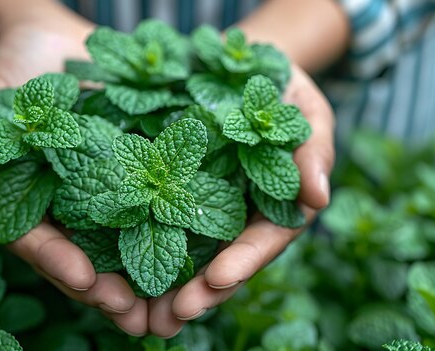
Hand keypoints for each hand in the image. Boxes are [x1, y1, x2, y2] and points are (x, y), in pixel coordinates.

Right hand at [0, 24, 146, 335]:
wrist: (53, 41)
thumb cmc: (12, 68)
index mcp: (23, 200)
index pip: (36, 240)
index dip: (58, 262)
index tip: (86, 281)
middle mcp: (62, 206)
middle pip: (81, 256)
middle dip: (106, 289)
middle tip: (136, 316)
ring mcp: (97, 193)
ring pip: (118, 244)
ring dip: (142, 277)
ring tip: (170, 307)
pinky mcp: (130, 174)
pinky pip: (149, 206)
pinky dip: (168, 231)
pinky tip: (196, 254)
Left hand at [145, 64, 334, 336]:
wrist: (239, 67)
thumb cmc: (281, 89)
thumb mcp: (305, 111)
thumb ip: (313, 150)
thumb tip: (318, 196)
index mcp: (276, 204)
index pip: (264, 240)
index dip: (244, 261)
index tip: (218, 279)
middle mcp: (240, 214)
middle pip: (224, 260)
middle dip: (202, 291)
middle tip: (173, 316)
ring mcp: (206, 206)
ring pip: (189, 253)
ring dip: (169, 285)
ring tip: (141, 315)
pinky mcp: (174, 192)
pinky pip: (159, 221)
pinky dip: (140, 244)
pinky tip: (115, 269)